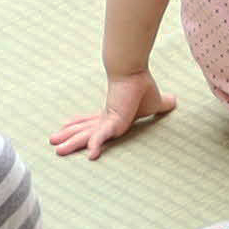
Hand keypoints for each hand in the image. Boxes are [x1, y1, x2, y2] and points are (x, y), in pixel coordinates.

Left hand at [50, 72, 175, 159]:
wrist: (135, 72)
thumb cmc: (142, 86)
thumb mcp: (155, 103)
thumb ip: (162, 105)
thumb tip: (175, 101)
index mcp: (112, 114)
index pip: (92, 122)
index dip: (79, 125)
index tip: (66, 126)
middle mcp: (105, 118)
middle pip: (83, 130)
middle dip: (68, 137)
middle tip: (53, 142)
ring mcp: (106, 121)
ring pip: (85, 135)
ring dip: (71, 142)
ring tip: (56, 150)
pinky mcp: (112, 121)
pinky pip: (102, 137)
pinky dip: (95, 145)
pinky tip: (91, 156)